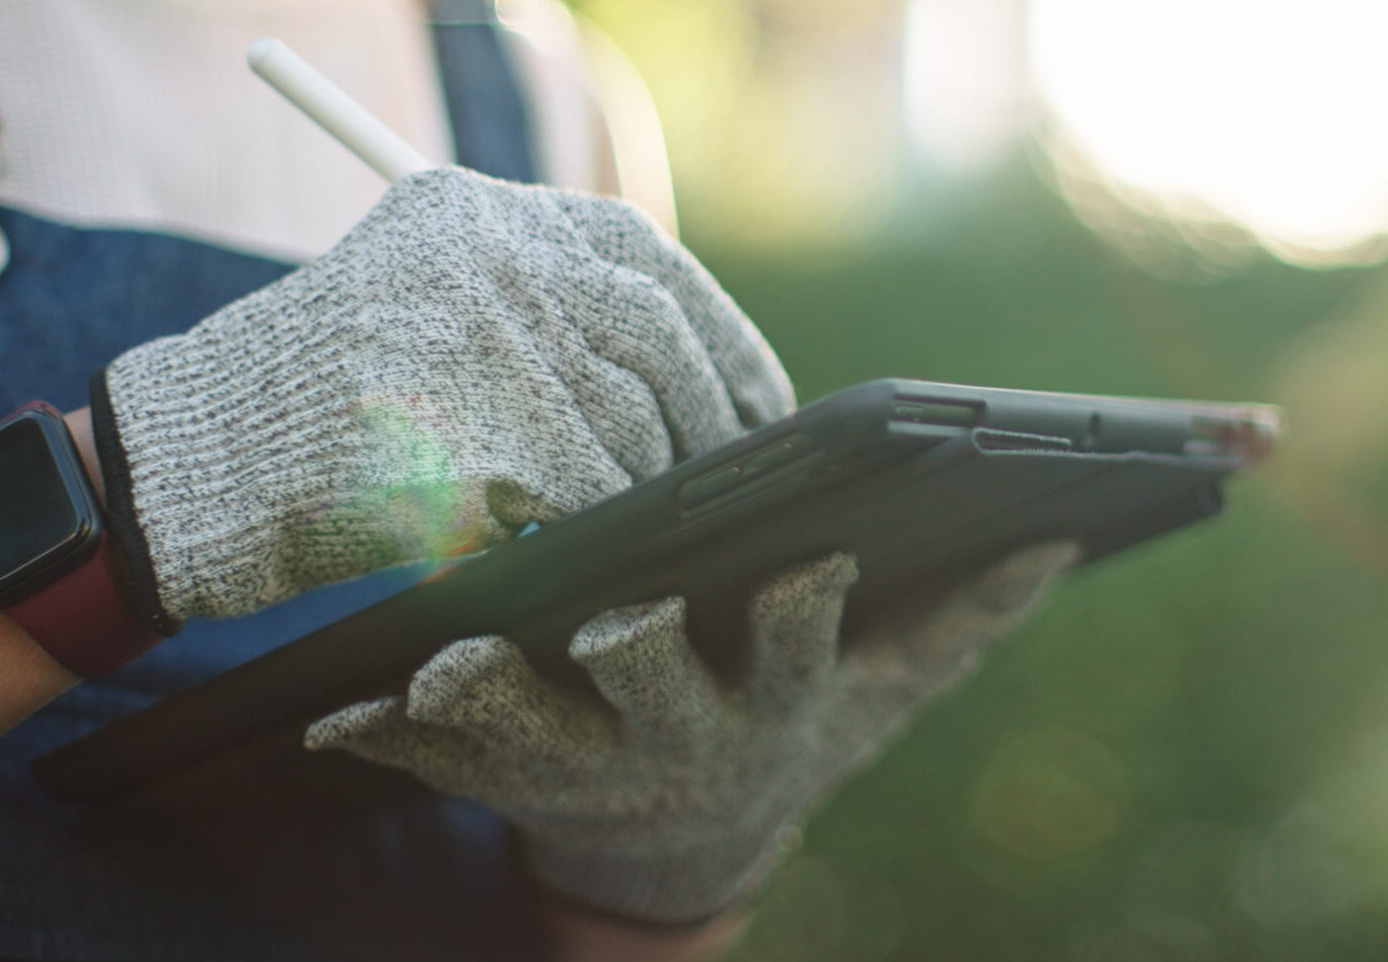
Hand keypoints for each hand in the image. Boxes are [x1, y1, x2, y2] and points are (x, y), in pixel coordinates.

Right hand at [90, 167, 792, 628]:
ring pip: (628, 422)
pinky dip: (605, 526)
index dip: (720, 333)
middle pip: (655, 335)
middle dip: (707, 417)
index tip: (758, 397)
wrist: (202, 459)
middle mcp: (490, 256)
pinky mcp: (477, 432)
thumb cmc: (317, 392)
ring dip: (650, 482)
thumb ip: (531, 298)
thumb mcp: (420, 293)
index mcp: (479, 210)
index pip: (645, 255)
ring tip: (649, 516)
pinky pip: (590, 489)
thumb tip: (678, 364)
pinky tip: (593, 541)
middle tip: (728, 472)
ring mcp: (484, 340)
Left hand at [305, 543, 1079, 924]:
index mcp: (766, 701)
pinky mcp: (501, 774)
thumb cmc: (788, 739)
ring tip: (445, 668)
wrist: (684, 851)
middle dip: (638, 656)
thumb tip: (1060, 537)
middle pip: (653, 688)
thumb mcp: (880, 695)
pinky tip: (335, 720)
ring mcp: (583, 760)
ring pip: (527, 732)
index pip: (797, 649)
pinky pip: (433, 761)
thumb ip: (963, 620)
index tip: (810, 561)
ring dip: (484, 704)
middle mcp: (675, 737)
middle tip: (615, 622)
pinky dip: (381, 740)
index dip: (804, 611)